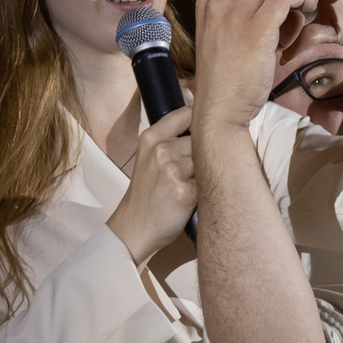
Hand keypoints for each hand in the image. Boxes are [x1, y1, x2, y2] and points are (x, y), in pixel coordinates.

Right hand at [105, 105, 197, 262]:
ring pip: (207, 161)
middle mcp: (161, 151)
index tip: (204, 132)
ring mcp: (173, 171)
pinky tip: (189, 198)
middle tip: (188, 172)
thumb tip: (206, 122)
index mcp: (150, 138)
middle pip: (202, 139)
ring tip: (187, 185)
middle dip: (202, 154)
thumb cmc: (146, 193)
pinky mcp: (185, 191)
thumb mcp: (149, 157)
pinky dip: (204, 191)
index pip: (186, 114)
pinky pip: (208, 183)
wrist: (134, 227)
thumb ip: (171, 138)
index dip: (201, 122)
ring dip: (204, 173)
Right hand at [191, 0, 317, 132]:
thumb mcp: (226, 40)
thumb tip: (277, 8)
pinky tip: (308, 12)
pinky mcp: (256, 28)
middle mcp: (219, 1)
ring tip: (309, 5)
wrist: (220, 110)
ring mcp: (235, 13)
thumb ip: (243, 19)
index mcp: (209, 2)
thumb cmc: (228, 82)